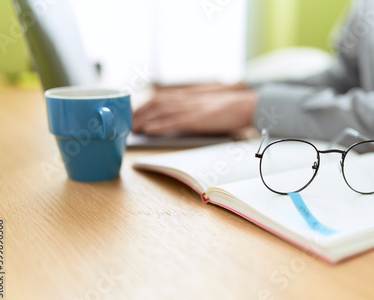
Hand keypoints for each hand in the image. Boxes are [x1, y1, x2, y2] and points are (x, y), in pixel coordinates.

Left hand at [132, 84, 256, 134]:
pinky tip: (148, 130)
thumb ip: (192, 107)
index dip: (142, 105)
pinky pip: (174, 122)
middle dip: (138, 113)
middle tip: (125, 123)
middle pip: (154, 103)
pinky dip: (159, 126)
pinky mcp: (198, 119)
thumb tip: (177, 118)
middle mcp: (187, 99)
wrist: (249, 105)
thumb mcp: (207, 104)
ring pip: (160, 111)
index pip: (159, 96)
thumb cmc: (231, 107)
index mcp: (189, 95)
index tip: (131, 113)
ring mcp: (192, 109)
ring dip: (143, 120)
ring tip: (131, 129)